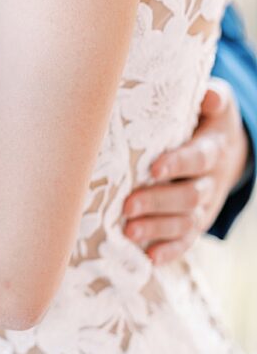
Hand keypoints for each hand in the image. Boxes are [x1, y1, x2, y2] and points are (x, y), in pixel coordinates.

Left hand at [123, 79, 248, 264]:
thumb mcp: (215, 104)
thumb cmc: (205, 119)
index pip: (197, 158)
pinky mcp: (194, 222)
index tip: (153, 168)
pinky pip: (186, 240)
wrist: (225, 150)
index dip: (177, 164)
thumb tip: (208, 95)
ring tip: (130, 232)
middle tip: (128, 205)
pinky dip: (170, 251)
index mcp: (212, 149)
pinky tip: (150, 258)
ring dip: (158, 229)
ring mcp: (203, 205)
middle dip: (158, 202)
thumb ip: (210, 99)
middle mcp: (209, 181)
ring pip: (185, 222)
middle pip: (188, 196)